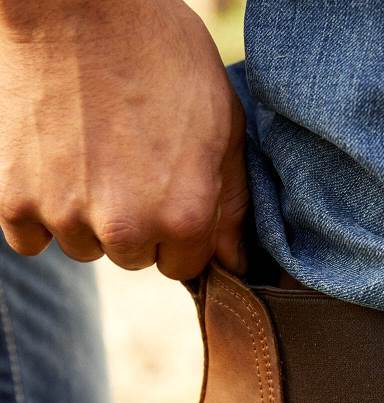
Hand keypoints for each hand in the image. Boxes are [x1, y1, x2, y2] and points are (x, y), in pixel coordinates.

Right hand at [0, 0, 247, 279]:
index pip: (184, 267)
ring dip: (86, 216)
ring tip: (90, 154)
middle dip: (135, 224)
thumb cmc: (160, 54)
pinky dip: (38, 210)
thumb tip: (234, 263)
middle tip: (126, 163)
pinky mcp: (15, 199)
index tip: (168, 191)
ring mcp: (67, 216)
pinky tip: (53, 165)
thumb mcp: (223, 125)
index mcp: (185, 218)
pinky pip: (30, 238)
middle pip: (134, 258)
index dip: (179, 231)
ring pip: (84, 247)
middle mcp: (127, 229)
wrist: (74, 1)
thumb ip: (230, 204)